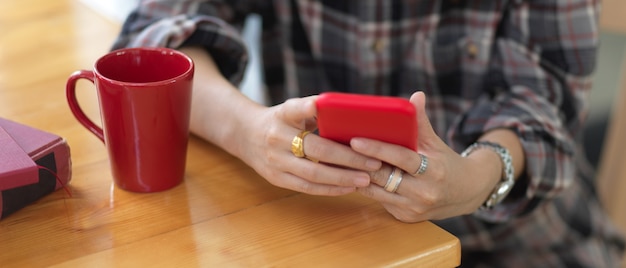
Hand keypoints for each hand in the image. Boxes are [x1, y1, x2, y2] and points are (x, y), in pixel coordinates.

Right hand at [181, 47, 381, 196]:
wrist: (246, 136)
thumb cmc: (280, 121)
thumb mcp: (292, 108)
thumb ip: (315, 109)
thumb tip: (350, 112)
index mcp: (282, 115)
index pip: (296, 109)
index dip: (308, 108)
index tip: (319, 106)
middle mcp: (276, 138)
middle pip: (316, 150)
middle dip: (348, 158)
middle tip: (373, 162)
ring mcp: (275, 161)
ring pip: (313, 174)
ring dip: (342, 178)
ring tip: (365, 179)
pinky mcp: (276, 178)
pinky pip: (306, 188)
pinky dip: (329, 189)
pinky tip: (348, 187)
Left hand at [350, 92, 500, 221]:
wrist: (466, 193)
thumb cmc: (447, 163)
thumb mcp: (435, 143)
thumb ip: (421, 123)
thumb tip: (415, 96)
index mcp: (433, 171)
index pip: (401, 158)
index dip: (377, 149)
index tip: (355, 140)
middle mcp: (423, 193)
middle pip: (384, 177)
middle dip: (359, 163)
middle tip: (336, 149)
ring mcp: (413, 208)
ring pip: (376, 192)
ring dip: (356, 177)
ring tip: (338, 161)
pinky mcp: (405, 217)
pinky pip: (379, 201)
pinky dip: (366, 188)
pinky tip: (350, 176)